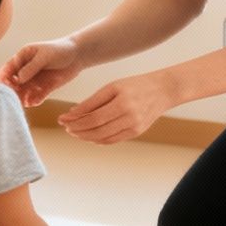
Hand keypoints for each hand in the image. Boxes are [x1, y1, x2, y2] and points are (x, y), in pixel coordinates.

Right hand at [0, 38, 83, 107]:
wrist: (78, 55)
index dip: (5, 79)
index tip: (9, 86)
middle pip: (14, 84)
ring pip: (24, 92)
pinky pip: (36, 97)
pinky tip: (35, 102)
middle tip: (17, 97)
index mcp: (22, 58)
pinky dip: (34, 100)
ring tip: (27, 102)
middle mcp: (26, 70)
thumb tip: (18, 79)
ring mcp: (35, 80)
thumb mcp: (44, 56)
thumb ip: (31, 67)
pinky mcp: (44, 88)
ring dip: (23, 98)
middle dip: (14, 92)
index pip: (7, 70)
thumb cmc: (60, 50)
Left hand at [57, 70, 177, 144]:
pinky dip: (98, 140)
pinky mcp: (136, 132)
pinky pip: (113, 140)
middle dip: (77, 129)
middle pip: (96, 128)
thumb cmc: (134, 85)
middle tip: (66, 127)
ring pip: (103, 137)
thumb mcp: (113, 87)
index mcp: (122, 101)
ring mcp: (134, 126)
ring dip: (86, 136)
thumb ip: (94, 101)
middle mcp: (129, 116)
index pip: (92, 116)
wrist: (162, 91)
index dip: (75, 120)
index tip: (62, 119)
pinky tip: (89, 136)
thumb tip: (74, 113)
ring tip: (74, 131)